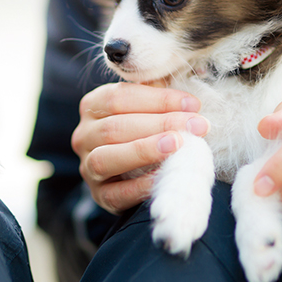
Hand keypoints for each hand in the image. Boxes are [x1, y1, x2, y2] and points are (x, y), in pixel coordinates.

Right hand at [72, 82, 207, 213]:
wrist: (132, 172)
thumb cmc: (145, 130)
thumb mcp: (148, 106)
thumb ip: (159, 93)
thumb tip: (186, 86)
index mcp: (93, 106)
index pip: (119, 97)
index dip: (157, 99)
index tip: (193, 104)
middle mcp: (84, 135)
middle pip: (115, 127)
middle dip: (160, 124)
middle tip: (197, 125)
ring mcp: (87, 167)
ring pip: (106, 158)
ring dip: (145, 150)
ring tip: (178, 144)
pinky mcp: (99, 196)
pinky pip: (116, 193)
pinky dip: (140, 186)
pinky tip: (163, 176)